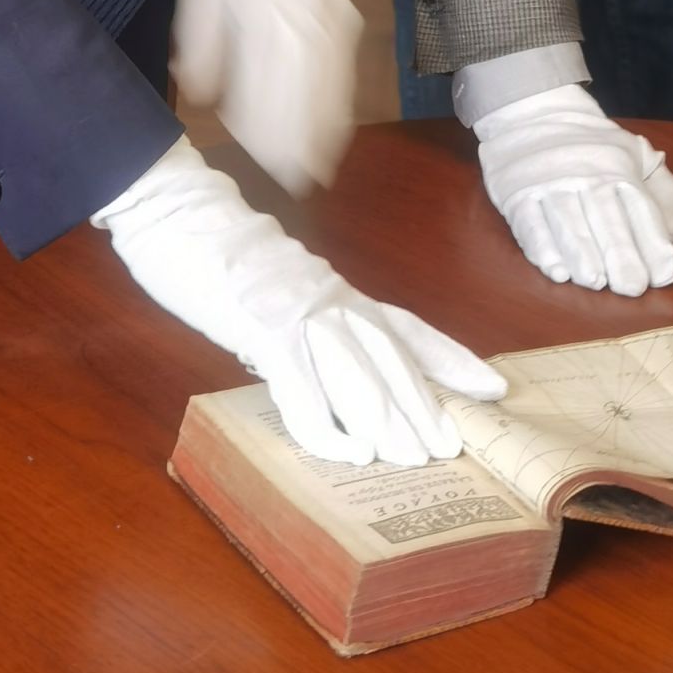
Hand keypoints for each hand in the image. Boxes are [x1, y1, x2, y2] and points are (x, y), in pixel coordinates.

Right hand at [93, 137, 504, 463]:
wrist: (178, 214)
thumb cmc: (218, 253)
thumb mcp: (275, 287)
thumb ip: (305, 320)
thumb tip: (322, 365)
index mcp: (336, 290)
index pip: (408, 327)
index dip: (451, 358)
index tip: (493, 387)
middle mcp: (330, 299)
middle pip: (392, 356)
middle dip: (423, 404)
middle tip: (450, 447)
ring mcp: (299, 314)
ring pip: (358, 373)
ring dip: (387, 419)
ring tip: (411, 458)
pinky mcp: (264, 329)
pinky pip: (303, 389)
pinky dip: (326, 426)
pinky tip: (346, 452)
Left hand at [171, 0, 359, 195]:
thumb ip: (199, 40)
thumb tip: (198, 92)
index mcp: (264, 4)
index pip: (266, 75)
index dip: (264, 121)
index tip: (258, 156)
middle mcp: (305, 15)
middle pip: (304, 88)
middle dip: (297, 138)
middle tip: (289, 181)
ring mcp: (332, 21)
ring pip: (330, 86)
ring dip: (322, 133)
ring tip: (312, 174)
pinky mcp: (345, 25)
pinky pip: (345, 76)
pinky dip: (339, 111)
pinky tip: (332, 140)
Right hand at [473, 86, 672, 297]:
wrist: (533, 111)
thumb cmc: (592, 145)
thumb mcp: (637, 155)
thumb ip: (665, 195)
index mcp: (620, 170)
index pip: (642, 210)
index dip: (654, 242)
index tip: (666, 273)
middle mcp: (587, 176)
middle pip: (606, 219)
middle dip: (621, 254)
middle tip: (632, 287)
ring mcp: (550, 185)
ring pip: (568, 224)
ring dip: (582, 254)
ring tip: (595, 281)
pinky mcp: (517, 194)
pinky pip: (530, 223)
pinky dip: (542, 248)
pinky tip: (557, 270)